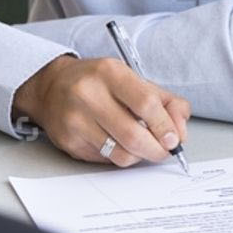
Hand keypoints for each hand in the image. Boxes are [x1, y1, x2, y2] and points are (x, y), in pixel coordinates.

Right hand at [12, 55, 189, 166]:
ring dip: (140, 156)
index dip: (166, 126)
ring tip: (142, 146)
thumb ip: (165, 102)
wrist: (51, 87)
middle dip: (157, 150)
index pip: (146, 104)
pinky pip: (105, 159)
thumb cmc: (99, 83)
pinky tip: (119, 144)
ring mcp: (75, 120)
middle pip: (133, 135)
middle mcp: (89, 94)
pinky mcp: (69, 141)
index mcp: (110, 73)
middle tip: (164, 151)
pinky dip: (120, 156)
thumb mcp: (133, 80)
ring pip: (121, 154)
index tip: (175, 138)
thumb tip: (181, 130)